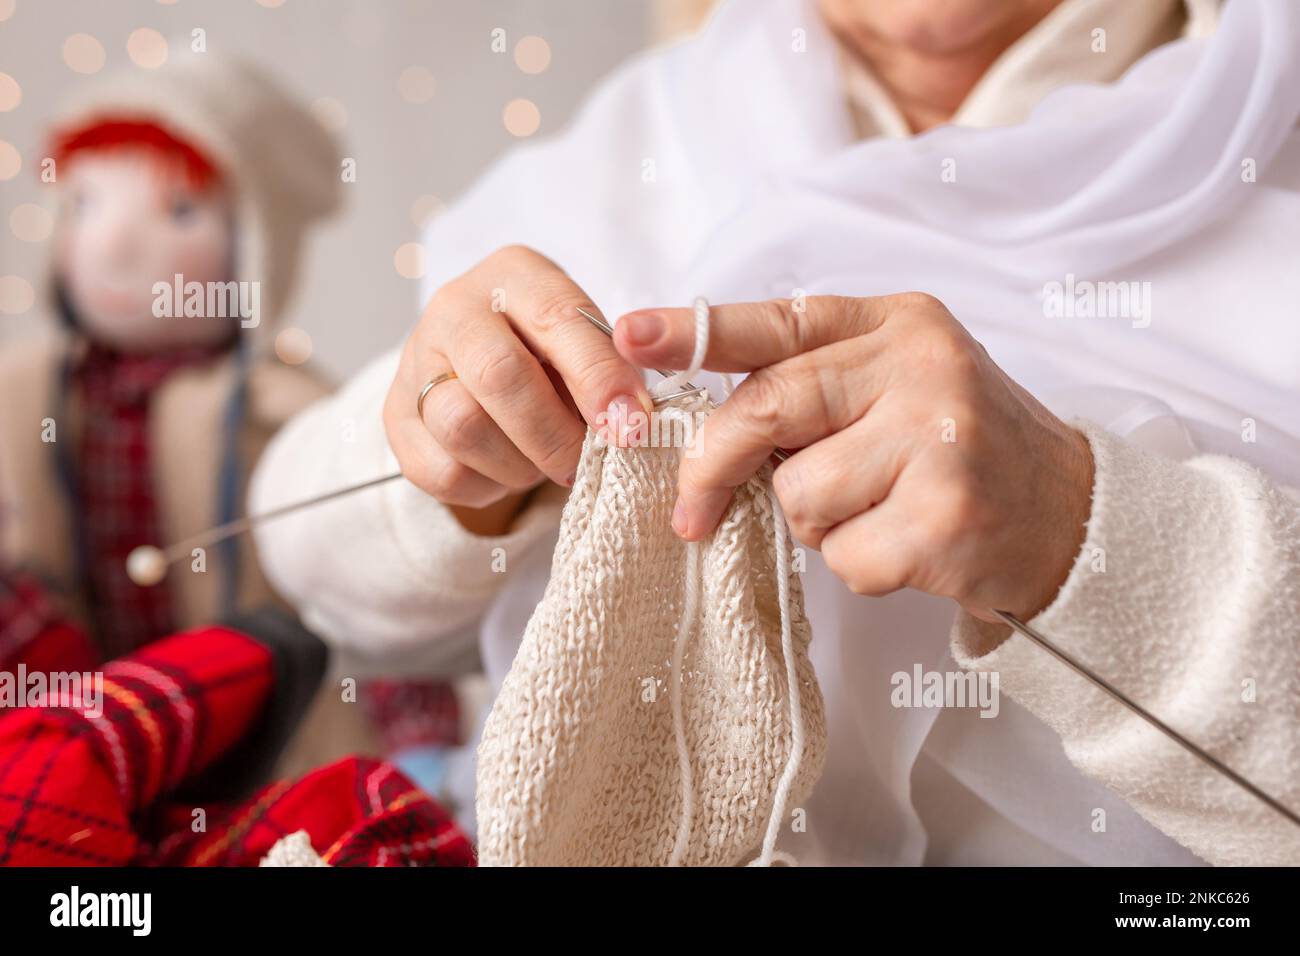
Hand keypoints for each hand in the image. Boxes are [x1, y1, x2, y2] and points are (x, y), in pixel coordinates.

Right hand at [384, 245, 652, 526]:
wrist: (489, 372)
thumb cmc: (556, 356)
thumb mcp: (591, 345)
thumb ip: (610, 371)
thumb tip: (628, 421)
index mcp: (515, 275)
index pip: (556, 318)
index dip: (598, 378)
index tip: (630, 425)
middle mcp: (455, 307)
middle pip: (498, 374)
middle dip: (554, 434)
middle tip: (587, 462)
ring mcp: (415, 361)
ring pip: (463, 427)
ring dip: (519, 463)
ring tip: (545, 462)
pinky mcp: (396, 419)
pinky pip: (443, 471)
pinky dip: (488, 485)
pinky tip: (508, 470)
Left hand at [614, 293, 1093, 620]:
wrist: (1074, 514)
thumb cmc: (965, 448)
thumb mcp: (904, 384)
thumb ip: (821, 385)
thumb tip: (710, 423)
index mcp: (900, 324)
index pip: (780, 322)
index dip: (695, 331)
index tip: (626, 337)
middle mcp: (921, 368)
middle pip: (768, 408)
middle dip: (715, 465)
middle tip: (690, 510)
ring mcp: (939, 440)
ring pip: (798, 495)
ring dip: (819, 524)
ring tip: (882, 512)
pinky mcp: (946, 517)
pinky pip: (843, 557)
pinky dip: (860, 566)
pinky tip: (912, 547)